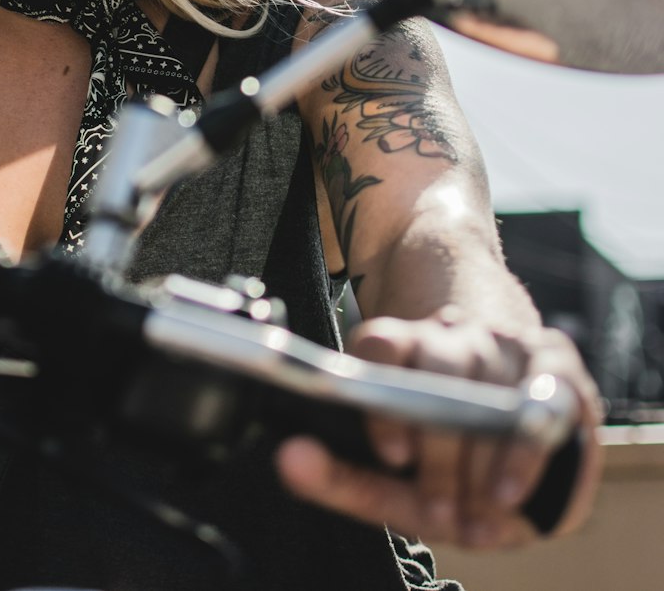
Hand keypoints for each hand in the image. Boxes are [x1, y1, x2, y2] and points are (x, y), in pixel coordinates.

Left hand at [274, 311, 603, 547]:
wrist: (518, 427)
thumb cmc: (445, 461)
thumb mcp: (393, 479)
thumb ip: (343, 477)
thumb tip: (289, 461)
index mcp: (405, 346)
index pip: (382, 345)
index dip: (386, 402)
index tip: (392, 455)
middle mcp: (453, 334)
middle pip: (441, 364)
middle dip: (441, 449)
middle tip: (439, 508)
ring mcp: (506, 342)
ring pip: (489, 378)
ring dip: (482, 455)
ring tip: (474, 511)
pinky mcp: (556, 361)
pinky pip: (548, 393)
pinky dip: (527, 448)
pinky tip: (510, 487)